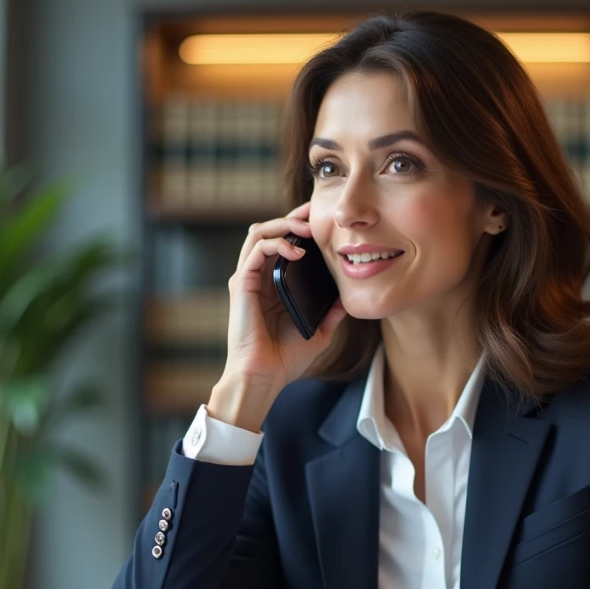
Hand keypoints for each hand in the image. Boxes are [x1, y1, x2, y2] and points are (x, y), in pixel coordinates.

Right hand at [222, 202, 347, 393]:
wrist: (264, 376)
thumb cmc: (285, 359)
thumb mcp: (318, 332)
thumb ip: (330, 313)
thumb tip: (348, 298)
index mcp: (273, 285)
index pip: (283, 243)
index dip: (299, 226)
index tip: (322, 218)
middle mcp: (258, 277)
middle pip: (270, 230)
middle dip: (293, 216)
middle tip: (316, 211)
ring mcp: (248, 278)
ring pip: (259, 232)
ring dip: (283, 224)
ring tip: (306, 228)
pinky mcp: (241, 283)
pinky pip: (256, 249)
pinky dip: (277, 243)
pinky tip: (297, 251)